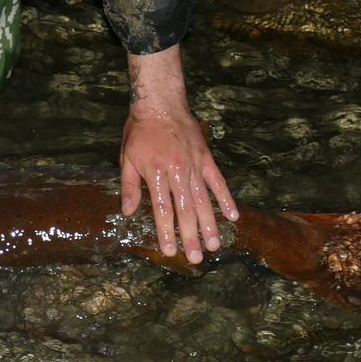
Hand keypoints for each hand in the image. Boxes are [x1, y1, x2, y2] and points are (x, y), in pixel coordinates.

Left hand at [118, 46, 237, 264]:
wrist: (160, 103)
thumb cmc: (140, 131)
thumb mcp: (127, 157)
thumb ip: (129, 186)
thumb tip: (127, 212)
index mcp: (155, 173)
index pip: (161, 209)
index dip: (166, 232)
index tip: (170, 252)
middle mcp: (177, 171)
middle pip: (185, 210)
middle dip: (190, 237)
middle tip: (197, 259)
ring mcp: (194, 165)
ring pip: (203, 200)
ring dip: (210, 224)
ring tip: (216, 245)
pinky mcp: (206, 158)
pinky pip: (218, 182)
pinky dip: (226, 199)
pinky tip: (233, 216)